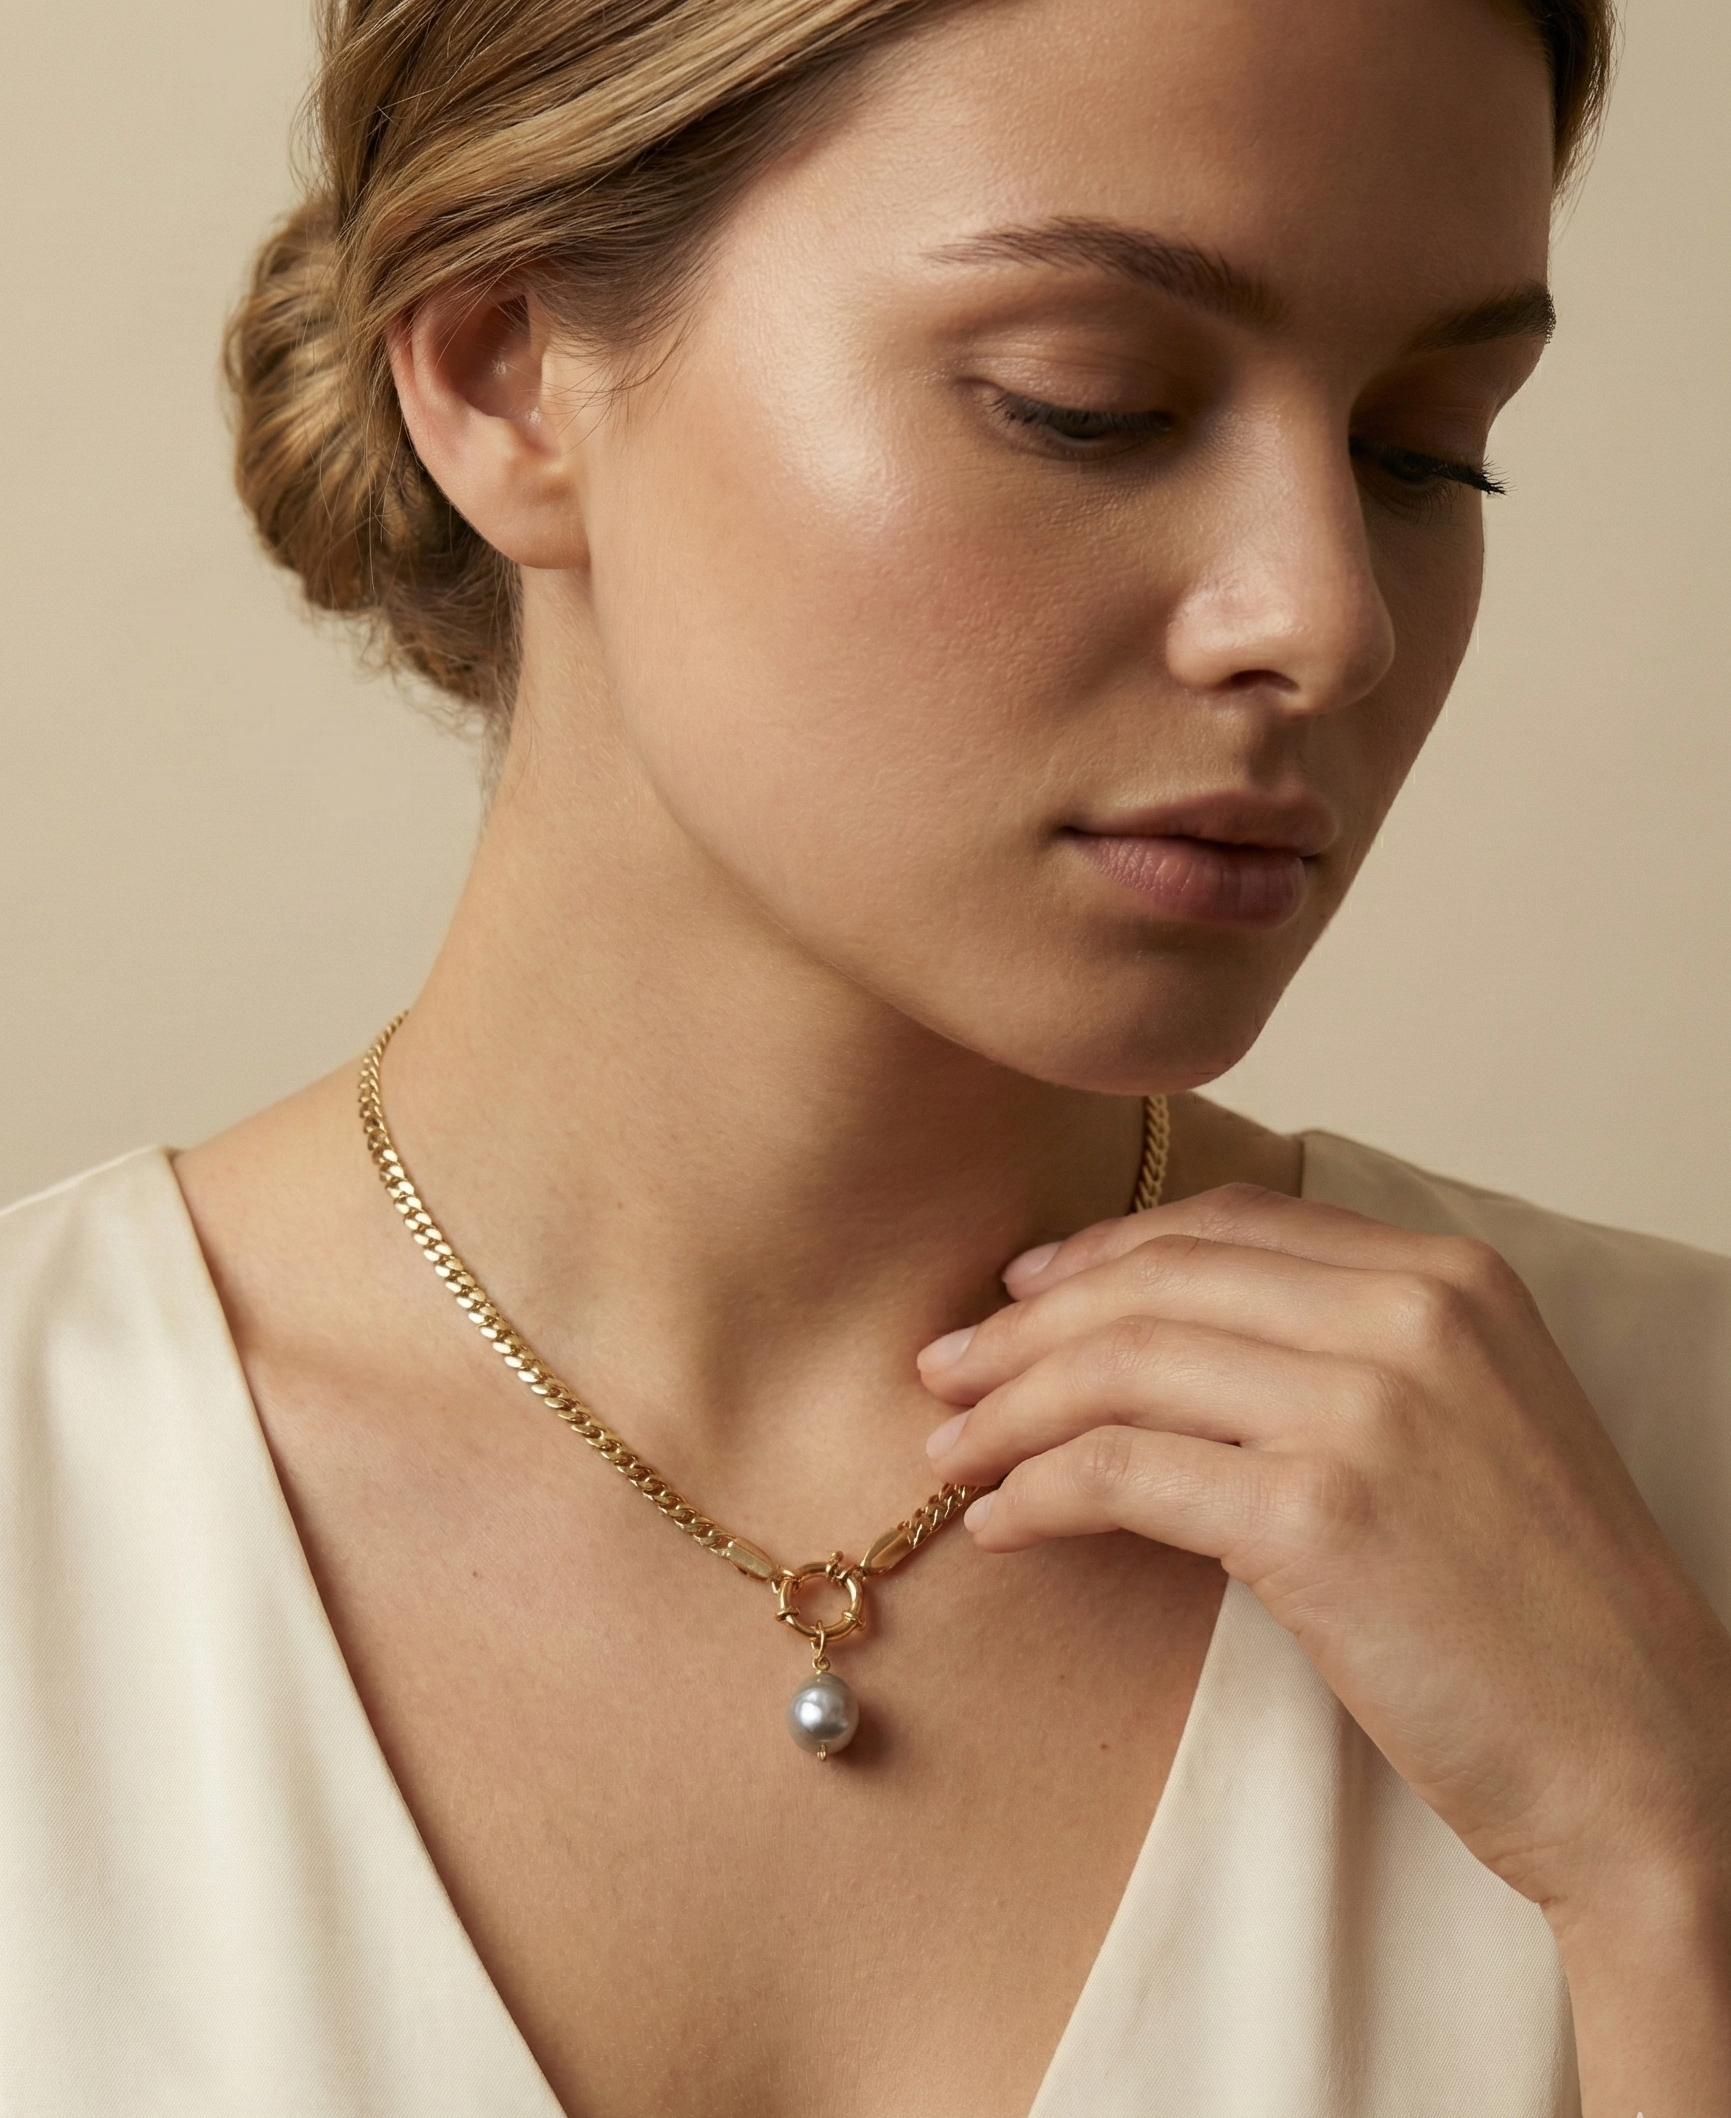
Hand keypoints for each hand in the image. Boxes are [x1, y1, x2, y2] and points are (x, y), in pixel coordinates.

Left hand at [919, 1184, 1730, 1926]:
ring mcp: (1367, 1404)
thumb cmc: (1544, 1608)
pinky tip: (1001, 1525)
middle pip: (1156, 1281)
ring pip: (1122, 1365)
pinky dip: (1039, 1493)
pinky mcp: (1319, 1512)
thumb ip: (1345, 1350)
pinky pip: (1125, 1471)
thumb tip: (1160, 1338)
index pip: (1227, 1223)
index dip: (1101, 1251)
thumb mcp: (1469, 1422)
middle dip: (1025, 1324)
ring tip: (947, 1450)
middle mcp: (1410, 1311)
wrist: (1646, 1753)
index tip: (1020, 1292)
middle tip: (942, 1370)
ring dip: (1010, 1409)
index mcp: (1449, 1273)